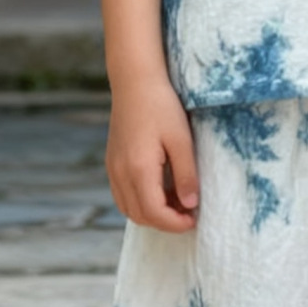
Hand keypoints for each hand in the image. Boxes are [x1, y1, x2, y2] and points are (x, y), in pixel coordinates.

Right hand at [106, 72, 199, 232]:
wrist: (135, 82)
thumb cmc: (161, 106)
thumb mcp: (181, 140)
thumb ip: (186, 174)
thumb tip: (191, 205)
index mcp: (138, 170)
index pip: (154, 213)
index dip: (175, 223)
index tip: (195, 219)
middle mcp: (121, 174)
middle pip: (140, 216)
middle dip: (165, 222)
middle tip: (189, 212)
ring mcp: (113, 169)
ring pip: (129, 208)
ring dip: (152, 213)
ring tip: (177, 200)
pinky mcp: (112, 162)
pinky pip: (123, 195)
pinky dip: (141, 201)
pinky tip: (160, 189)